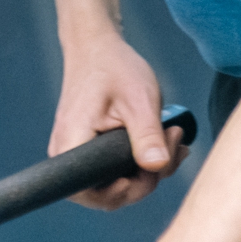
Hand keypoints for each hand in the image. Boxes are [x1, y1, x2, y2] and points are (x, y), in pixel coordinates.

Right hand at [52, 32, 182, 209]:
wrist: (97, 48)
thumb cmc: (113, 68)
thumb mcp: (139, 99)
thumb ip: (147, 136)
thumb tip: (157, 168)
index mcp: (72, 143)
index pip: (90, 193)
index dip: (122, 193)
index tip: (147, 170)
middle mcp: (68, 154)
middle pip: (108, 193)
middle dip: (147, 178)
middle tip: (172, 142)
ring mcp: (78, 153)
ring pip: (116, 182)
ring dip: (150, 169)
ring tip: (172, 136)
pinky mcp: (90, 149)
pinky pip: (116, 169)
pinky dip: (143, 161)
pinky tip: (164, 141)